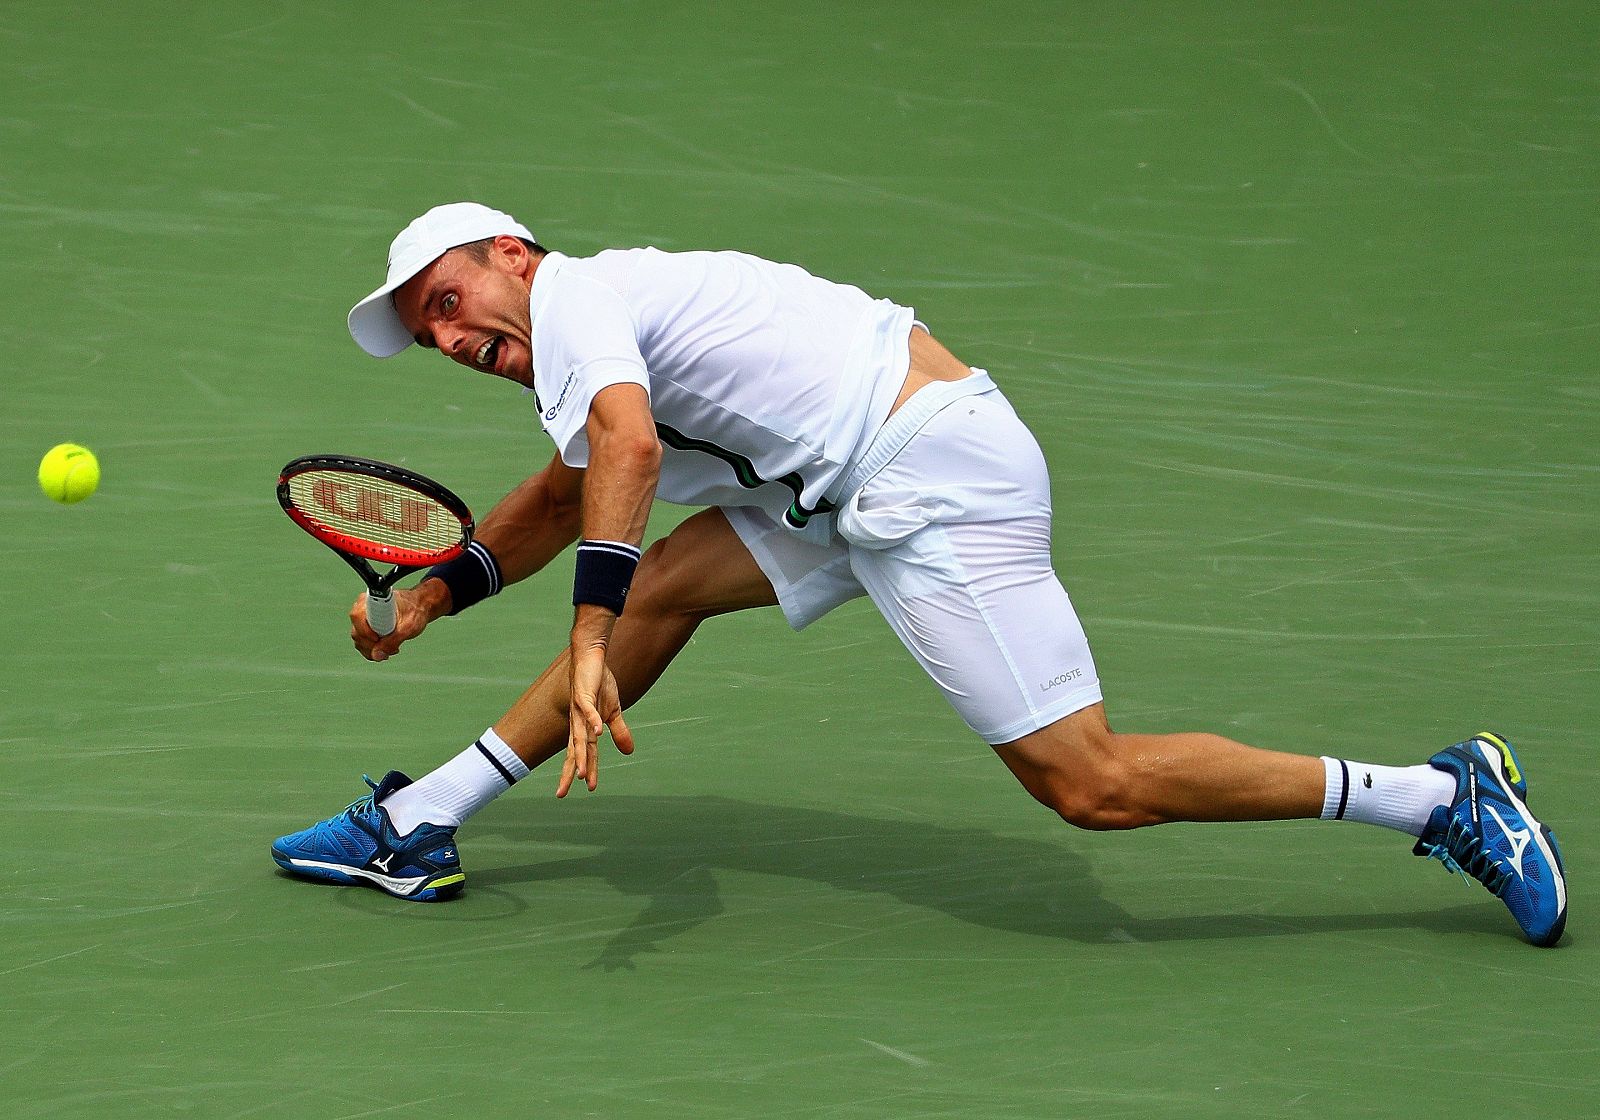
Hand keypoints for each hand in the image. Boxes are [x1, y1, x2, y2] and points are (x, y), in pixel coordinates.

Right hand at [349, 581, 449, 661]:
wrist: (419, 607)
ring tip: (392, 648)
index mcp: (373, 600)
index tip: (378, 639)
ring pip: (359, 641)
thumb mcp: (408, 627)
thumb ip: (392, 641)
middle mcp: (364, 607)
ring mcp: (364, 618)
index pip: (357, 616)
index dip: (365, 631)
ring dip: (374, 650)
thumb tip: (376, 655)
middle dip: (373, 646)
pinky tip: (387, 649)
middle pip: (357, 633)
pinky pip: (363, 643)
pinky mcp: (366, 627)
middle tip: (391, 648)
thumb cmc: (415, 611)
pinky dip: (374, 650)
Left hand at [557, 643, 634, 796]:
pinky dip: (593, 720)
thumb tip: (629, 752)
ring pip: (579, 736)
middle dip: (570, 772)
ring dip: (580, 755)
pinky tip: (598, 731)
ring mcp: (580, 709)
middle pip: (574, 751)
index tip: (589, 787)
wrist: (592, 659)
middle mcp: (578, 722)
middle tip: (562, 794)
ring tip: (581, 773)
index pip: (585, 753)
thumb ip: (619, 732)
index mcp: (585, 727)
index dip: (586, 769)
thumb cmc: (599, 684)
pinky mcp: (584, 694)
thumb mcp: (614, 711)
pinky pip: (589, 710)